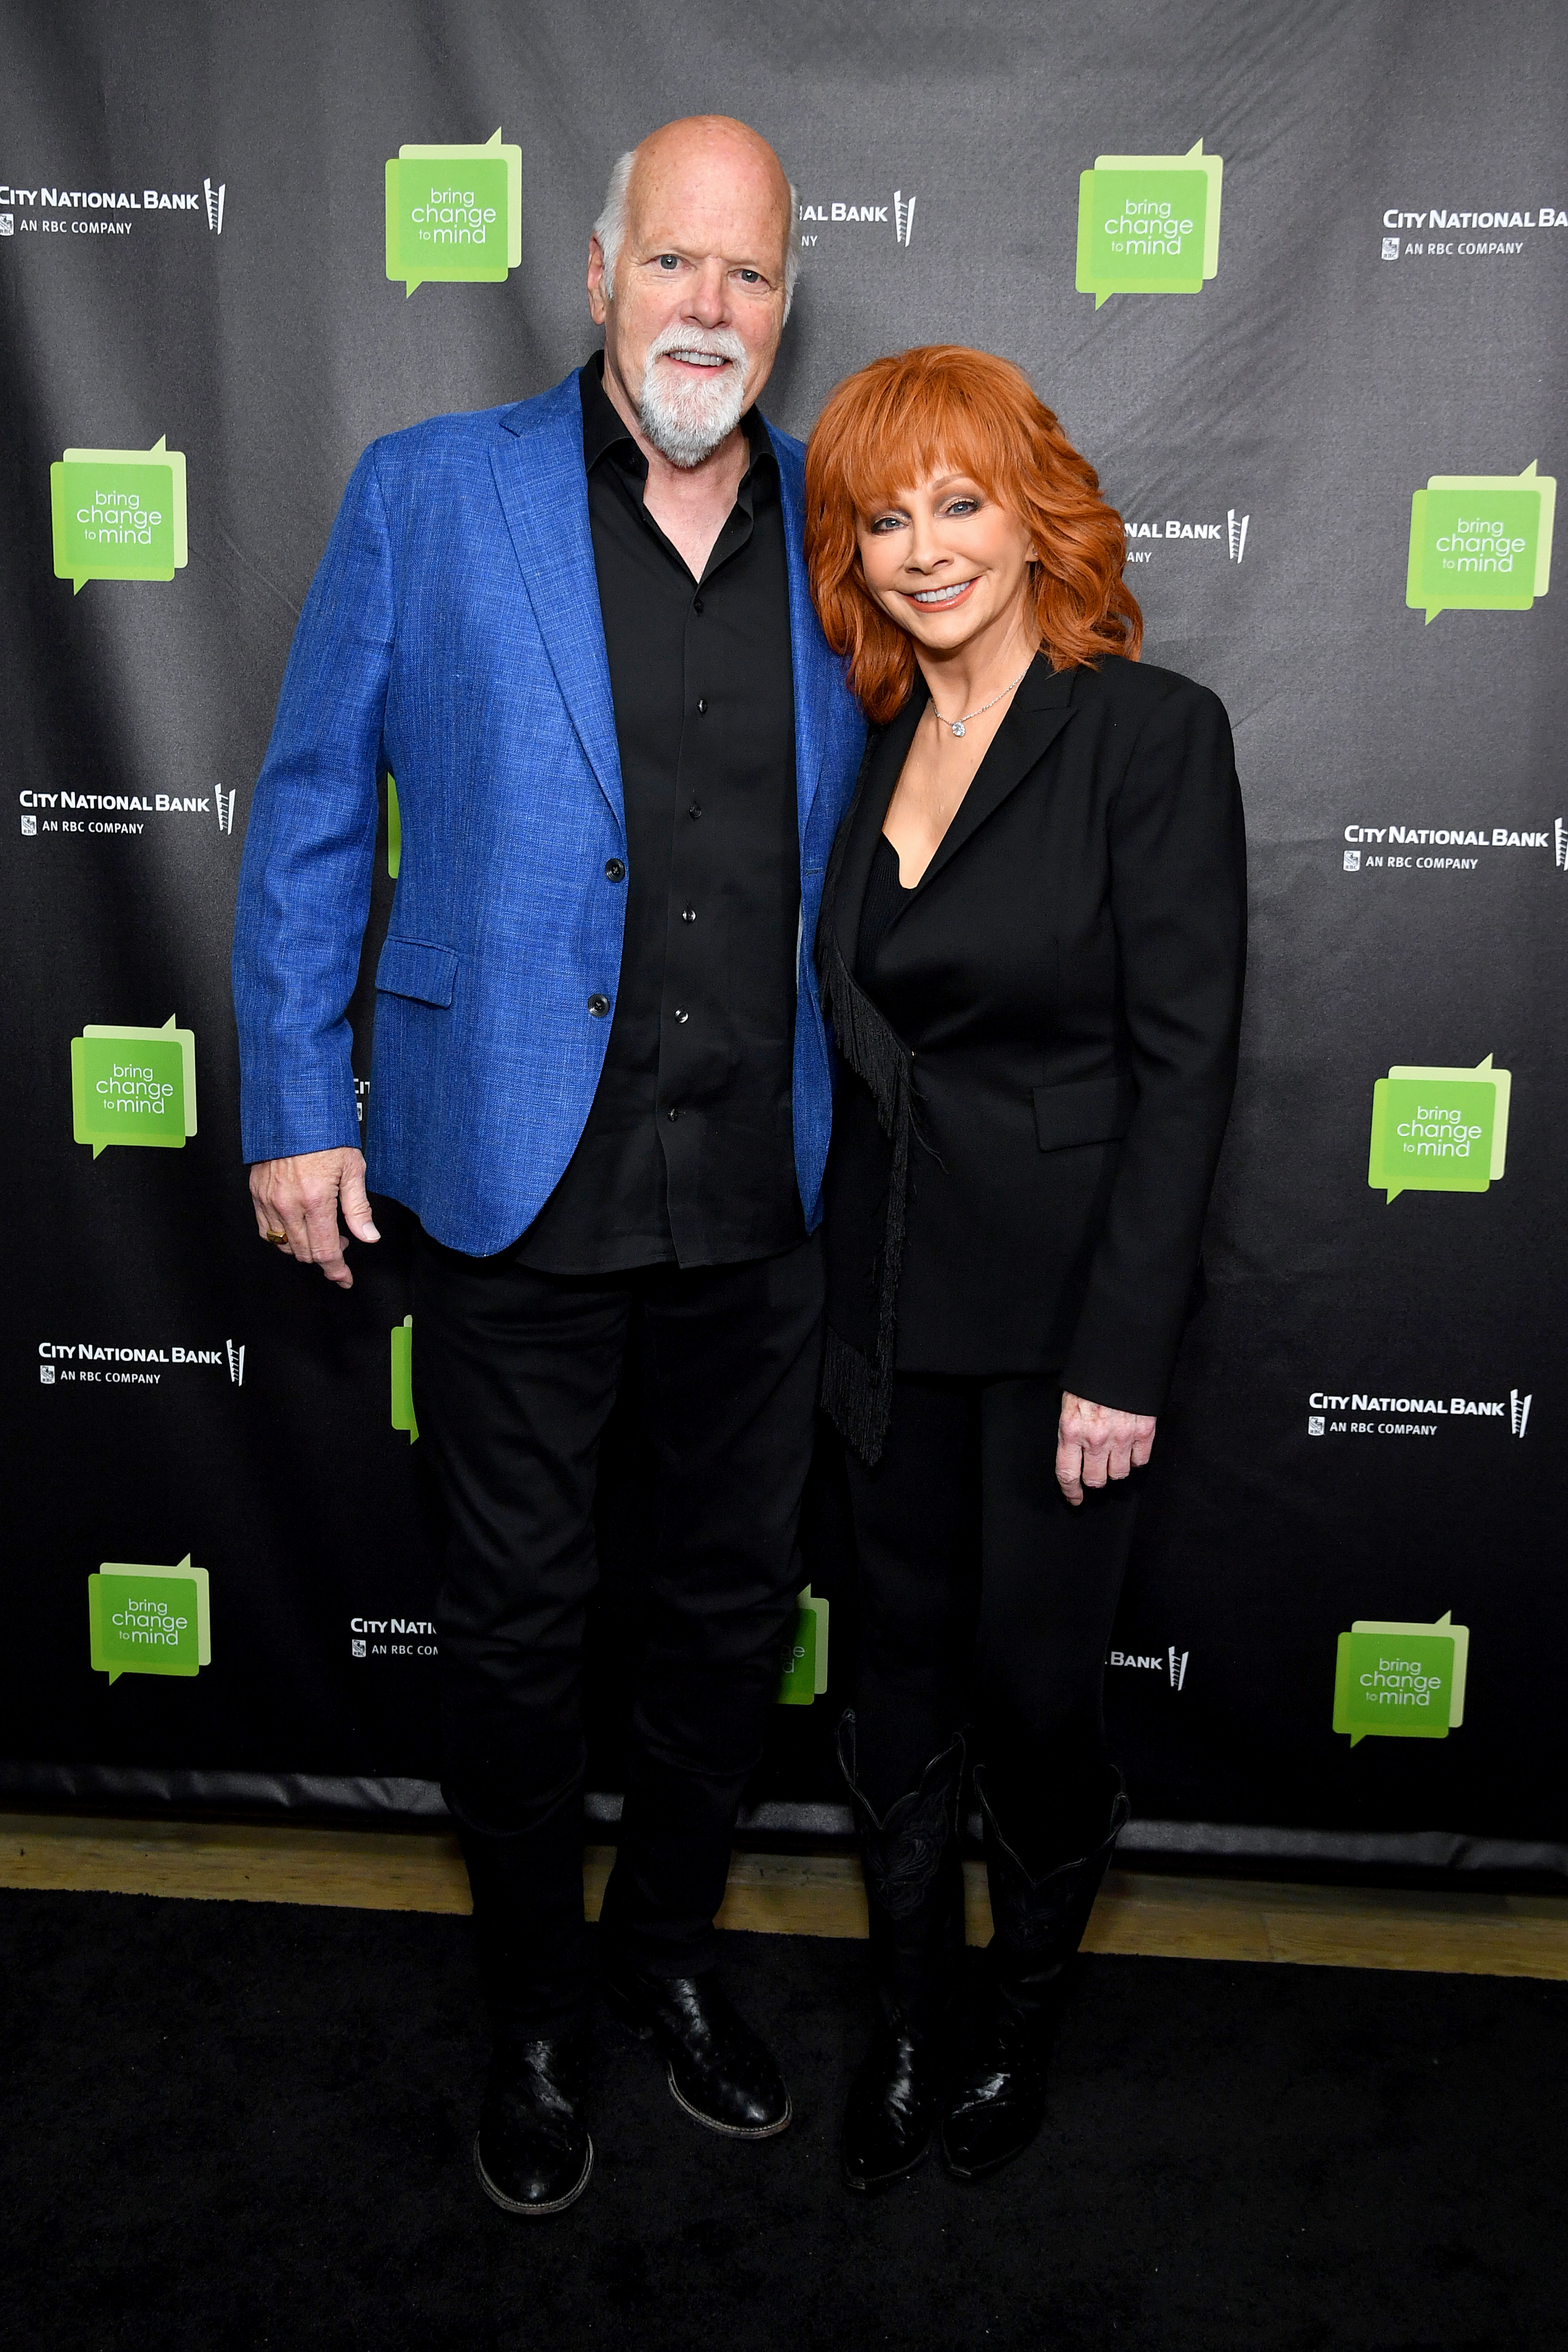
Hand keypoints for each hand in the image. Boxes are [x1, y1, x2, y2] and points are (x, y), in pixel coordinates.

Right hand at [249, 1147, 379, 1289]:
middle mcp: (288, 1204)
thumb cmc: (324, 1135)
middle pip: (304, 1252)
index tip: (344, 1278)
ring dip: (304, 1248)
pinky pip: (265, 1230)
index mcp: (315, 1200)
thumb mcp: (352, 1168)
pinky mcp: (257, 1193)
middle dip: (325, 1257)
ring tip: (320, 1231)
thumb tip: (368, 1236)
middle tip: (340, 1243)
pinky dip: (281, 1236)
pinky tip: (297, 1226)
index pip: (325, 1251)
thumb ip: (358, 1208)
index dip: (336, 1270)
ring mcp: (269, 1200)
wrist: (293, 1111)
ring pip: (284, 1245)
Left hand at [1055, 1391, 1155, 1506]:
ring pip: (1120, 1473)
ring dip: (1116, 1469)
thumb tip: (1073, 1456)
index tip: (1075, 1498)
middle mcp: (1096, 1438)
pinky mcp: (1144, 1431)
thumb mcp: (1069, 1404)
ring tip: (1113, 1456)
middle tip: (1096, 1472)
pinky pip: (1141, 1460)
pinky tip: (1130, 1448)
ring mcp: (1122, 1436)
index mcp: (1072, 1430)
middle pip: (1096, 1480)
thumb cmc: (1090, 1381)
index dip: (1071, 1491)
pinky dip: (1136, 1458)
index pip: (1068, 1473)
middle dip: (1095, 1479)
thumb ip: (1070, 1432)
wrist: (1118, 1359)